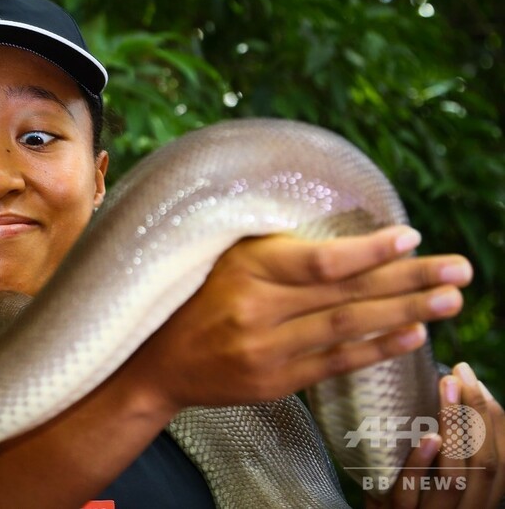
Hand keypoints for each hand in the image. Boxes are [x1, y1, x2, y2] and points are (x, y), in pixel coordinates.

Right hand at [129, 225, 472, 410]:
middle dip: (408, 279)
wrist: (158, 363)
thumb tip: (350, 244)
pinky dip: (375, 349)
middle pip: (345, 293)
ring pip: (346, 327)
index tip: (411, 237)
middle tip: (459, 270)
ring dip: (403, 313)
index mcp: (244, 268)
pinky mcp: (273, 381)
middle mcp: (256, 309)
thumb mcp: (226, 260)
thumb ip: (278, 251)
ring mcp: (265, 350)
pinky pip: (333, 363)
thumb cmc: (196, 301)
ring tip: (449, 300)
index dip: (370, 251)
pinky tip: (412, 336)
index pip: (320, 260)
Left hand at [366, 362, 504, 507]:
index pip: (503, 455)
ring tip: (446, 388)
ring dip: (454, 429)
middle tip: (458, 373)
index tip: (473, 379)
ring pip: (456, 478)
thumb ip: (449, 447)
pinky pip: (410, 495)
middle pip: (487, 463)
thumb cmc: (409, 495)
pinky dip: (420, 465)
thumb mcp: (438, 475)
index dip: (493, 416)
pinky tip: (426, 438)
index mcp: (482, 495)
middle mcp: (468, 507)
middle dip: (477, 413)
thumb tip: (448, 389)